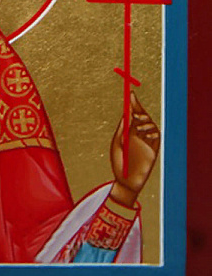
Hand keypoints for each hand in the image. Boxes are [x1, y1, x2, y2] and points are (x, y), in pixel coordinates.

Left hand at [110, 91, 159, 207]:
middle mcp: (138, 134)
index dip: (133, 103)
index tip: (131, 93)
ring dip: (145, 121)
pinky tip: (145, 133)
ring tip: (137, 125)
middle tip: (134, 109)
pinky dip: (152, 131)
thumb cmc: (119, 163)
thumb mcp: (118, 144)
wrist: (126, 181)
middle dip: (139, 109)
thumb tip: (126, 114)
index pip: (132, 113)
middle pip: (142, 116)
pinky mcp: (154, 149)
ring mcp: (147, 141)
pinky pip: (156, 136)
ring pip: (150, 124)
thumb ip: (123, 130)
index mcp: (128, 131)